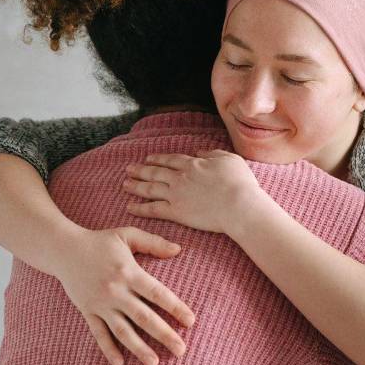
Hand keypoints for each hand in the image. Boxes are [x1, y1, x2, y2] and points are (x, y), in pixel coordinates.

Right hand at [49, 226, 195, 364]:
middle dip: (164, 335)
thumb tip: (178, 250)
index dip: (175, 308)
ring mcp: (101, 303)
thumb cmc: (99, 241)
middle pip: (144, 317)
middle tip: (181, 350)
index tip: (190, 321)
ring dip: (139, 348)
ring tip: (155, 363)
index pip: (157, 293)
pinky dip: (108, 349)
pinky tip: (119, 363)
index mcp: (129, 272)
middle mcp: (116, 291)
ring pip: (123, 330)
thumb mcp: (127, 234)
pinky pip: (99, 333)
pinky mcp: (88, 311)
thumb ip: (153, 243)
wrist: (63, 249)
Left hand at [123, 150, 262, 235]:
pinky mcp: (176, 212)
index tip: (149, 158)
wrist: (239, 205)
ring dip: (136, 186)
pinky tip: (130, 206)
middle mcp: (180, 177)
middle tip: (129, 169)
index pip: (171, 160)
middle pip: (155, 172)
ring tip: (124, 184)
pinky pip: (153, 209)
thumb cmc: (240, 182)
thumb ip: (213, 153)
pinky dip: (140, 208)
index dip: (158, 159)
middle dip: (141, 170)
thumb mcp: (230, 159)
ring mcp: (176, 195)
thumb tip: (200, 152)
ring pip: (150, 188)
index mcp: (193, 164)